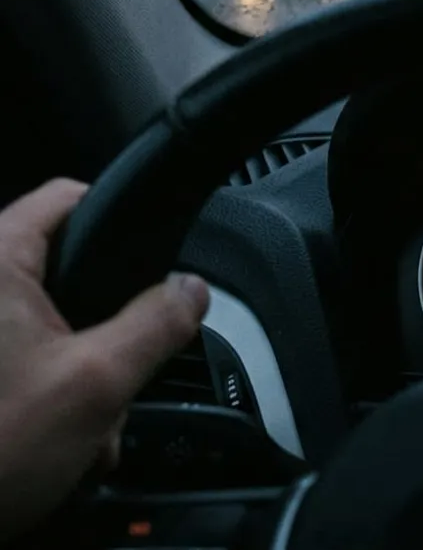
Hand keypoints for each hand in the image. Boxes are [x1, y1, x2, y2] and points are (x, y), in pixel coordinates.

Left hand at [0, 179, 208, 540]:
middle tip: (116, 377)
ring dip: (77, 370)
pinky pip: (15, 357)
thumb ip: (157, 324)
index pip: (68, 197)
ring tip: (89, 428)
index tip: (154, 262)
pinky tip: (56, 438)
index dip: (121, 221)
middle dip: (103, 327)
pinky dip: (41, 389)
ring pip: (42, 322)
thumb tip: (192, 289)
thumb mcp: (98, 382)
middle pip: (62, 269)